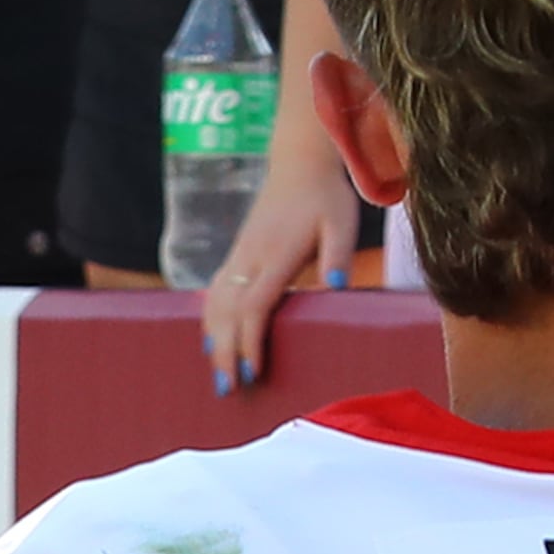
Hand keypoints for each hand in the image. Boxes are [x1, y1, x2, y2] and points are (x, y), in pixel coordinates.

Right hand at [198, 151, 358, 390]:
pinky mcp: (237, 253)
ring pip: (214, 302)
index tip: (253, 371)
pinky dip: (210, 319)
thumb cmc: (326, 196)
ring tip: (218, 375)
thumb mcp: (343, 221)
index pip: (256, 304)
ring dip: (213, 340)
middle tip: (229, 390)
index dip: (250, 340)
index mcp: (277, 253)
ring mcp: (239, 254)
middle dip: (225, 352)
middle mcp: (250, 256)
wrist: (299, 164)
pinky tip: (211, 340)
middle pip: (227, 311)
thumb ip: (338, 254)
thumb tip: (335, 285)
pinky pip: (214, 290)